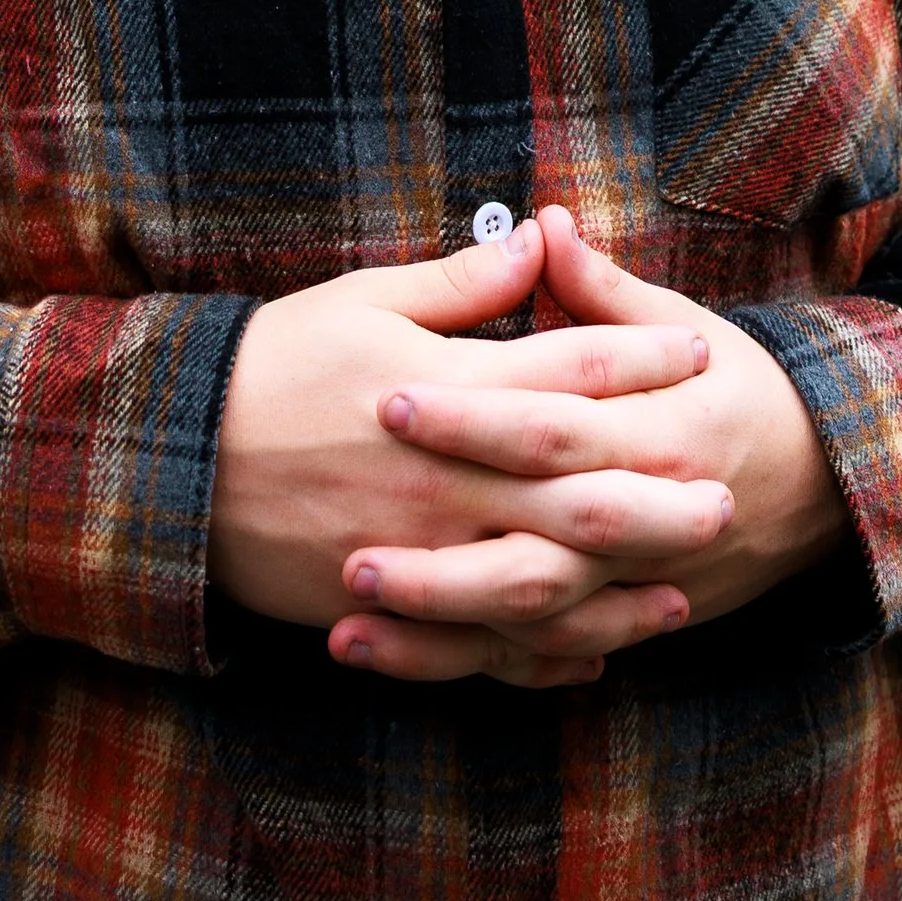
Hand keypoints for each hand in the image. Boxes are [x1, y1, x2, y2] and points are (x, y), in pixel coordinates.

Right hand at [210, 219, 728, 684]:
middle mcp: (450, 480)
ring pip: (549, 587)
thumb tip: (540, 243)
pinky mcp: (394, 608)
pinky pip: (485, 647)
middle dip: (662, 496)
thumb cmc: (272, 365)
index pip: (571, 373)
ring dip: (622, 591)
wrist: (172, 463)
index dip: (642, 360)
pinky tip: (592, 653)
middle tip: (728, 497)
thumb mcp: (363, 302)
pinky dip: (545, 657)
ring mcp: (426, 554)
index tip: (696, 355)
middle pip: (583, 492)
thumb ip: (462, 284)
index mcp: (449, 390)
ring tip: (683, 587)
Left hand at [329, 205, 845, 681]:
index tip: (388, 399)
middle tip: (350, 540)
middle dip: (440, 549)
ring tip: (348, 600)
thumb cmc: (745, 391)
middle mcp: (650, 520)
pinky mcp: (625, 623)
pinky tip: (382, 650)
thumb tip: (543, 222)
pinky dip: (466, 660)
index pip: (553, 428)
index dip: (471, 419)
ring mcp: (637, 584)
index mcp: (661, 434)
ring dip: (439, 618)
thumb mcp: (689, 331)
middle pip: (537, 545)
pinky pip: (538, 657)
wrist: (831, 483)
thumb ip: (605, 290)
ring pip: (532, 617)